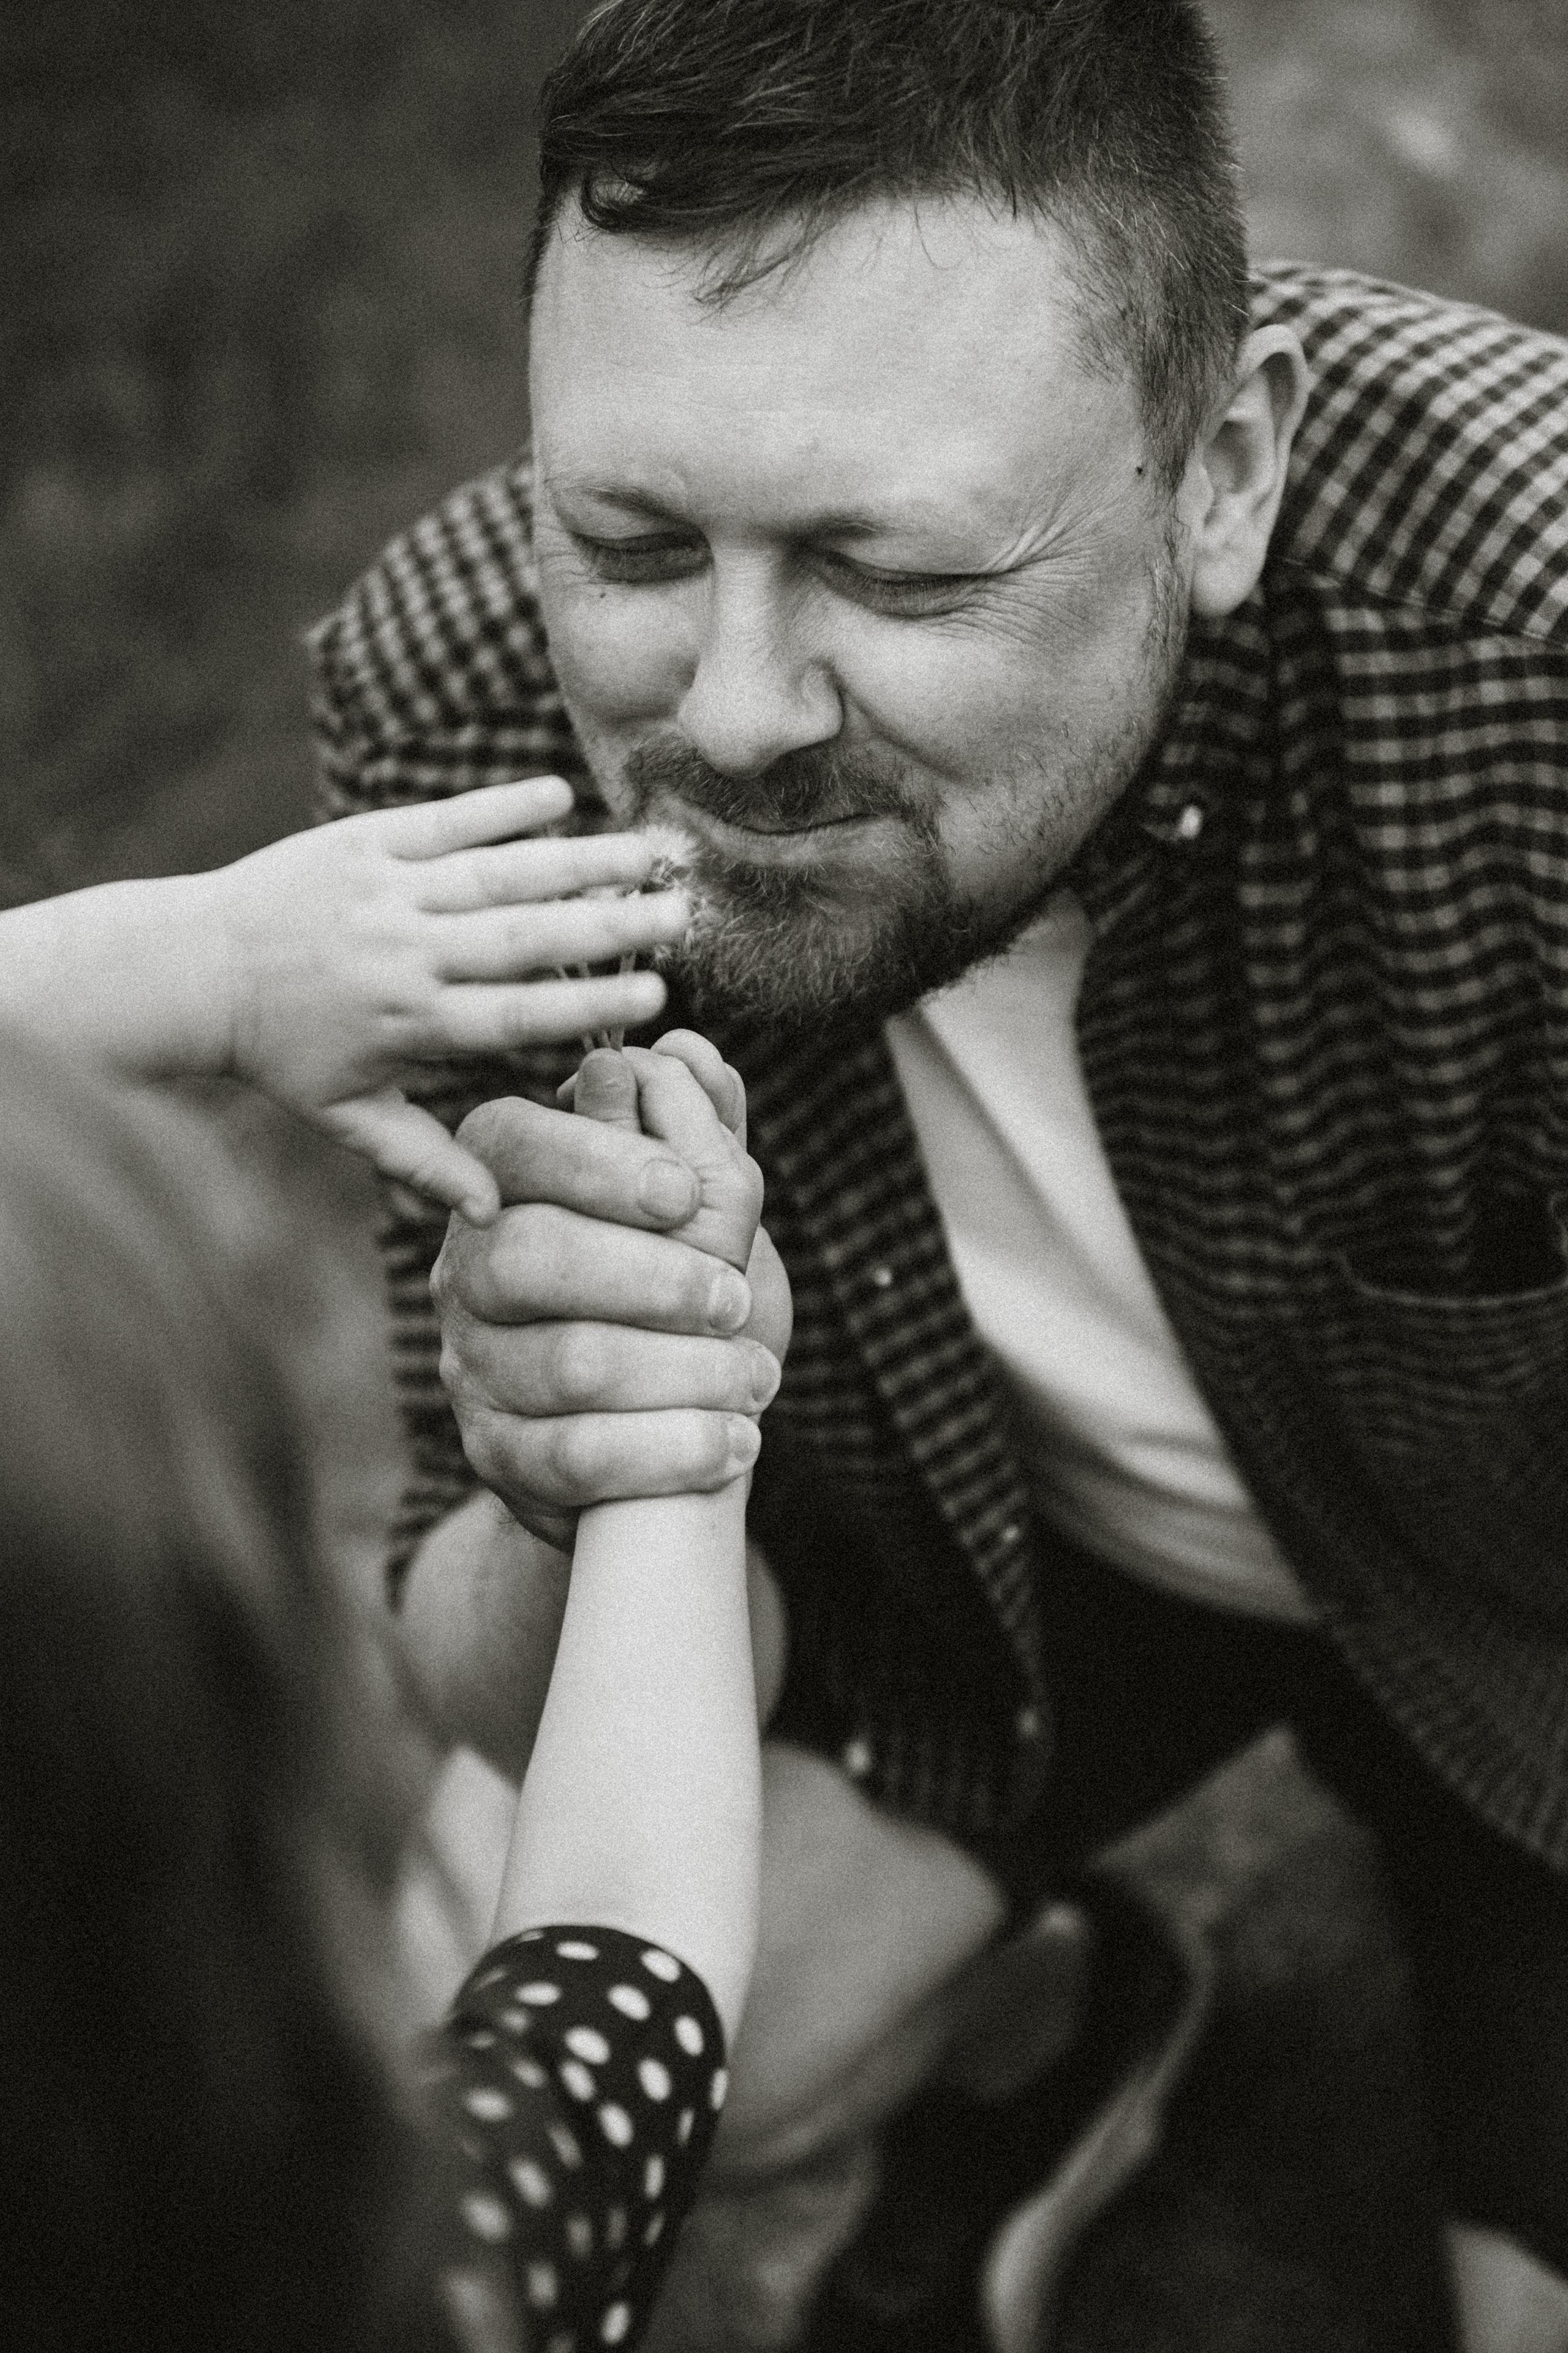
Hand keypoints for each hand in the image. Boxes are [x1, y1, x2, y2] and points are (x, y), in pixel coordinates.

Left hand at [209, 776, 688, 1218]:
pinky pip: (445, 820)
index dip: (590, 1005)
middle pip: (524, 939)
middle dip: (610, 927)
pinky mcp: (363, 842)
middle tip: (681, 915)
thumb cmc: (279, 1056)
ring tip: (648, 848)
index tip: (658, 997)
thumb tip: (496, 1216)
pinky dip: (502, 806)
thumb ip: (425, 1161)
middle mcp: (406, 954)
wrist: (193, 969)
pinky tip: (560, 794)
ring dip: (580, 858)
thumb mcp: (347, 1120)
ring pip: (499, 872)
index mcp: (411, 1024)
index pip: (517, 1015)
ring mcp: (387, 891)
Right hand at [434, 1030, 791, 1548]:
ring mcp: (472, 1362)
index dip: (596, 1159)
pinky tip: (737, 1440)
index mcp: (504, 1180)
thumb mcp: (702, 1209)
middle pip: (527, 1256)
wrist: (664, 1427)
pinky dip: (670, 1449)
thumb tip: (686, 1049)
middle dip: (647, 1276)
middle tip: (732, 1297)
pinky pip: (575, 1455)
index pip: (514, 1144)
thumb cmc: (679, 1296)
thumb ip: (696, 1130)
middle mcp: (468, 1266)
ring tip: (756, 1374)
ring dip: (681, 1369)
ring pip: (565, 1362)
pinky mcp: (496, 1451)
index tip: (686, 1193)